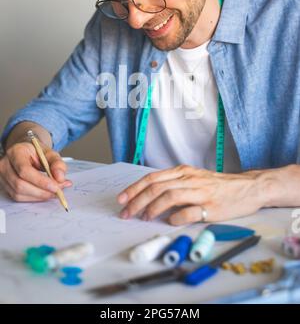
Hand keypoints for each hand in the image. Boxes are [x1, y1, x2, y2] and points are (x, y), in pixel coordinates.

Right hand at [0, 141, 71, 201]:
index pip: (24, 170)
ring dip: (39, 196)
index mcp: (15, 152)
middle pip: (20, 184)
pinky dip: (34, 197)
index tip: (55, 187)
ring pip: (19, 193)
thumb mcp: (50, 153)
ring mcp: (3, 177)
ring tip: (54, 191)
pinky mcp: (5, 187)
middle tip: (59, 190)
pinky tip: (45, 193)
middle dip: (42, 191)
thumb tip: (60, 178)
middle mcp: (5, 165)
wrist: (26, 153)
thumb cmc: (36, 152)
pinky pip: (19, 197)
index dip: (40, 181)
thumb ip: (57, 163)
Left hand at [117, 164, 265, 225]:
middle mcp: (189, 179)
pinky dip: (176, 218)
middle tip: (126, 213)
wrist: (247, 187)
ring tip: (143, 218)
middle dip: (137, 201)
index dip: (134, 189)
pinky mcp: (211, 207)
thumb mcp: (193, 179)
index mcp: (182, 172)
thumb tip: (150, 199)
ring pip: (169, 196)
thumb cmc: (218, 185)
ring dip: (152, 208)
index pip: (152, 179)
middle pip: (156, 187)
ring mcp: (200, 192)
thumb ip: (173, 186)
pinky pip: (189, 212)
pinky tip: (170, 222)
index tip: (121, 200)